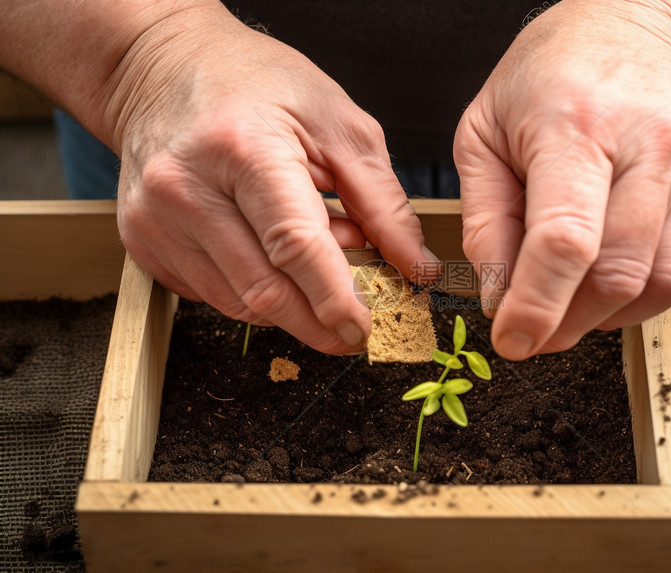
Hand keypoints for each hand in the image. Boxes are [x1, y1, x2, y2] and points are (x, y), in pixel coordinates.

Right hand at [106, 4, 439, 353]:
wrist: (162, 69)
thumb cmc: (257, 85)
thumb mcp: (338, 124)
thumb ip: (382, 201)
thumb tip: (415, 266)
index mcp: (243, 147)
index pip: (294, 245)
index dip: (334, 299)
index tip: (363, 330)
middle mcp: (186, 188)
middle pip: (263, 289)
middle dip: (316, 322)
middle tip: (351, 329)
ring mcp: (155, 219)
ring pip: (237, 302)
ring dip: (288, 302)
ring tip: (312, 261)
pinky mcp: (141, 242)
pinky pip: (210, 294)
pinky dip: (252, 290)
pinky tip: (269, 254)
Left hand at [453, 0, 670, 359]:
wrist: (638, 29)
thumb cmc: (548, 81)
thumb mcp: (484, 135)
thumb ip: (486, 220)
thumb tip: (498, 300)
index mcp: (577, 126)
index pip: (565, 240)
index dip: (536, 307)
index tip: (513, 342)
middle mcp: (651, 145)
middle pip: (618, 273)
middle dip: (569, 323)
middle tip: (538, 330)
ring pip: (668, 281)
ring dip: (615, 316)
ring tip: (579, 301)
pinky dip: (666, 294)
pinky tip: (629, 277)